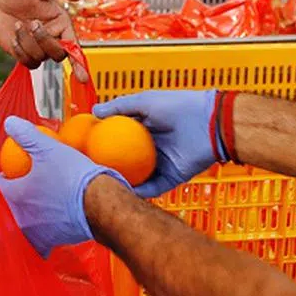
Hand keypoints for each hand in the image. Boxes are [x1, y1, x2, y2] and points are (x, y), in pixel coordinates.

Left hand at [0, 0, 88, 80]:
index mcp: (61, 22)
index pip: (74, 44)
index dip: (79, 61)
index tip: (82, 76)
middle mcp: (52, 37)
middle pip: (59, 53)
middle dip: (44, 39)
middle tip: (32, 22)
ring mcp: (38, 47)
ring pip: (42, 56)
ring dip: (27, 41)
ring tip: (17, 25)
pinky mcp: (25, 54)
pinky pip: (28, 61)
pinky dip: (20, 49)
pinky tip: (13, 37)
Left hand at [0, 116, 127, 256]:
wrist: (101, 204)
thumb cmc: (73, 176)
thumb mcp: (48, 148)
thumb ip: (26, 135)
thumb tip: (9, 122)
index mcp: (15, 197)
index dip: (3, 179)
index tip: (12, 173)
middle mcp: (19, 219)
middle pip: (4, 210)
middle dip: (9, 201)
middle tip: (21, 190)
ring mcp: (35, 234)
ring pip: (19, 228)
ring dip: (22, 218)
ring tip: (34, 207)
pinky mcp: (51, 244)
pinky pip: (38, 243)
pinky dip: (40, 238)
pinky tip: (49, 228)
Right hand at [93, 90, 218, 197]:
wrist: (209, 123)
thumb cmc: (178, 107)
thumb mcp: (144, 101)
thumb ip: (120, 106)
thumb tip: (94, 111)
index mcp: (145, 129)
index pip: (119, 138)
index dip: (104, 143)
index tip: (86, 149)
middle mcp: (151, 148)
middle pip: (126, 160)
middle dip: (110, 167)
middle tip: (89, 173)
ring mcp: (160, 164)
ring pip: (137, 177)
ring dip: (122, 183)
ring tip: (102, 188)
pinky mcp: (171, 178)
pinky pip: (152, 188)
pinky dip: (139, 193)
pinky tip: (124, 194)